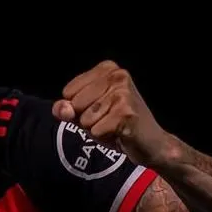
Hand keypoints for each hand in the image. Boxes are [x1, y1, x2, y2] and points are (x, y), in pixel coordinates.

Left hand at [52, 61, 171, 167]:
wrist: (150, 142)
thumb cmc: (114, 123)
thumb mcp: (85, 112)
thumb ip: (66, 108)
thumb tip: (62, 108)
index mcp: (107, 68)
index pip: (68, 91)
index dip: (78, 107)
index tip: (100, 108)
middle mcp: (117, 75)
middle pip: (75, 104)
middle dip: (86, 119)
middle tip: (108, 119)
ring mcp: (123, 93)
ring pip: (85, 119)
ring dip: (96, 128)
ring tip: (114, 124)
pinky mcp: (126, 113)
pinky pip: (95, 131)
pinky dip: (104, 136)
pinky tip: (120, 132)